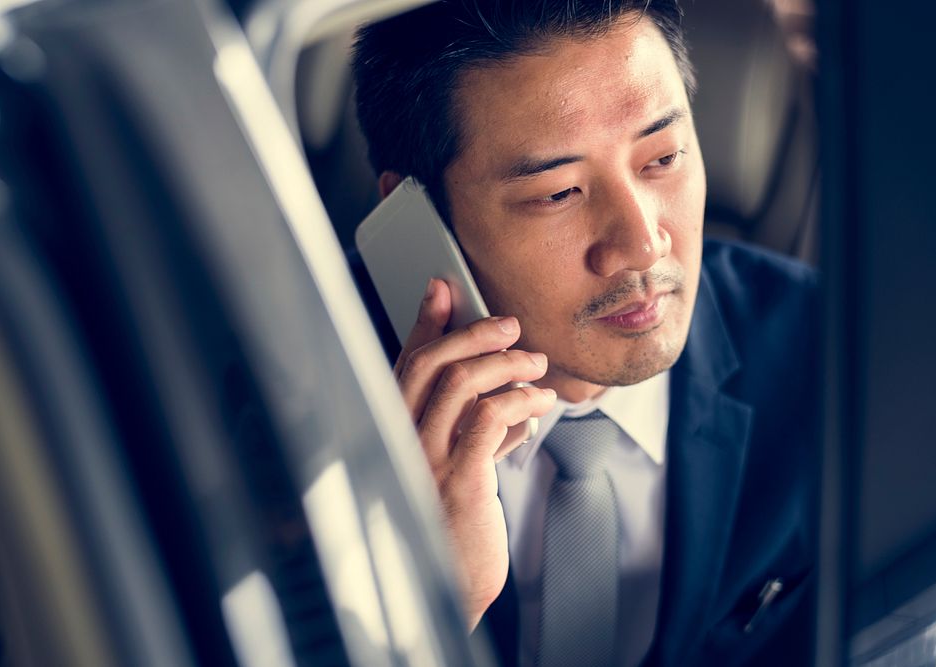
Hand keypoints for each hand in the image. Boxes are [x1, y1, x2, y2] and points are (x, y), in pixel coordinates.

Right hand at [394, 278, 556, 628]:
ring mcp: (424, 460)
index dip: (425, 322)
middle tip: (510, 326)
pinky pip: (488, 418)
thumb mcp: (454, 469)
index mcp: (395, 432)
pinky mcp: (458, 480)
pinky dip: (520, 401)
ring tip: (537, 366)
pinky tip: (540, 403)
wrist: (447, 585)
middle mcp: (399, 440)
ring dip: (506, 364)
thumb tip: (505, 389)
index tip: (443, 287)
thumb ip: (468, 428)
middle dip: (472, 333)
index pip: (406, 364)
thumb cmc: (453, 525)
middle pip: (430, 363)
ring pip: (460, 382)